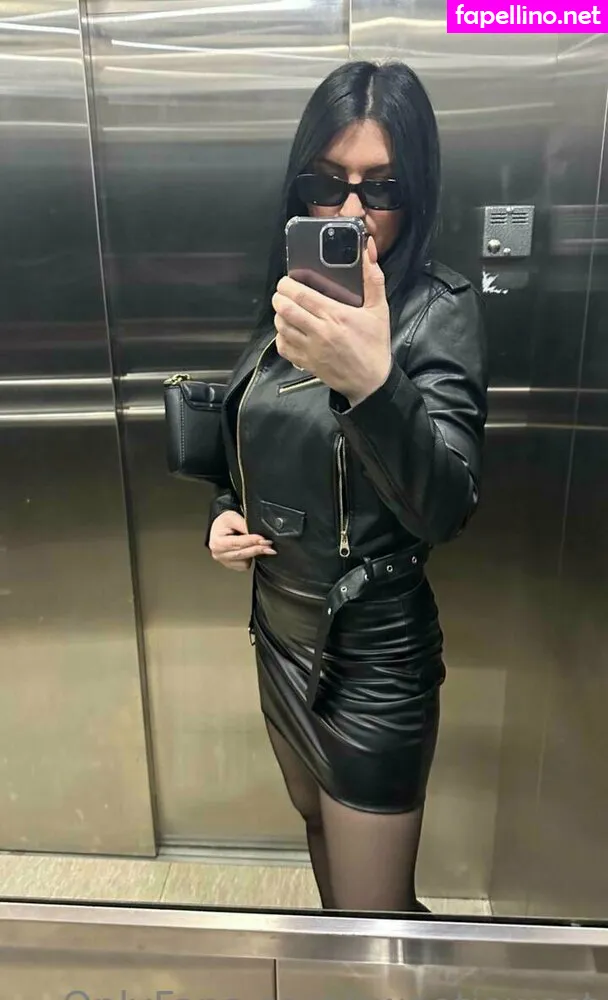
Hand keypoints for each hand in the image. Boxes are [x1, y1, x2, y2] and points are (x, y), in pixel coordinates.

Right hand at [209, 510, 275, 571]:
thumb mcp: (232, 517)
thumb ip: (243, 525)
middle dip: (257, 549)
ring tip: (260, 546)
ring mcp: (224, 562)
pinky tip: (250, 550)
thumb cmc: (224, 523)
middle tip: (270, 546)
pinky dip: (250, 558)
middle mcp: (218, 554)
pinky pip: (244, 566)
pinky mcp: (231, 566)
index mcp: (217, 542)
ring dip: (254, 554)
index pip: (237, 543)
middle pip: (241, 554)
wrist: (220, 529)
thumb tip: (257, 535)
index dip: (251, 541)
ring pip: (244, 562)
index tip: (263, 539)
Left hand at [272, 236, 391, 405]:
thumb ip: (373, 278)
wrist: (371, 382)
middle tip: (283, 293)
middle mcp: (320, 331)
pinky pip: (283, 347)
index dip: (287, 285)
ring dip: (279, 315)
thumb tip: (367, 248)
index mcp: (335, 315)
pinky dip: (281, 336)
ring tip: (285, 309)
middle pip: (286, 309)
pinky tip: (288, 330)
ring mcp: (311, 349)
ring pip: (281, 326)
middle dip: (279, 297)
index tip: (286, 280)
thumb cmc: (374, 345)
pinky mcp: (306, 363)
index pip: (301, 295)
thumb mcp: (379, 309)